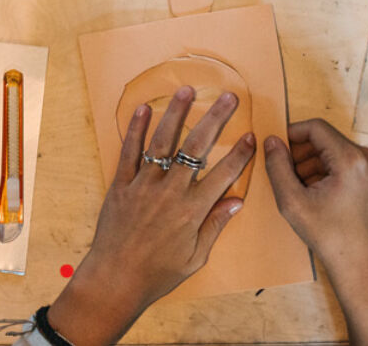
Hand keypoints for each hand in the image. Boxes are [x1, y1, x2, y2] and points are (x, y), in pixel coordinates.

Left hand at [47, 87, 257, 345]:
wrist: (115, 279)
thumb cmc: (158, 274)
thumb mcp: (195, 257)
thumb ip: (215, 226)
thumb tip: (236, 201)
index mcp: (192, 211)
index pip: (223, 175)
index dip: (239, 154)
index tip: (251, 136)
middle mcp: (170, 192)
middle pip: (196, 148)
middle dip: (215, 120)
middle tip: (229, 97)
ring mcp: (144, 185)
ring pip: (162, 142)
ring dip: (176, 113)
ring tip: (187, 89)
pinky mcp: (121, 184)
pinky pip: (129, 151)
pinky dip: (136, 129)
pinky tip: (143, 108)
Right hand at [264, 119, 367, 285]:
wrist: (358, 264)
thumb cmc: (328, 236)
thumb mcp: (292, 201)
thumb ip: (277, 166)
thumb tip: (271, 140)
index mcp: (351, 159)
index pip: (315, 127)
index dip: (291, 133)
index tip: (276, 148)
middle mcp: (367, 157)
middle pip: (324, 138)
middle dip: (301, 152)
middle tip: (285, 172)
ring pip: (332, 149)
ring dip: (311, 161)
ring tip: (298, 186)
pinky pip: (342, 161)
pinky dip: (325, 170)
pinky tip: (313, 192)